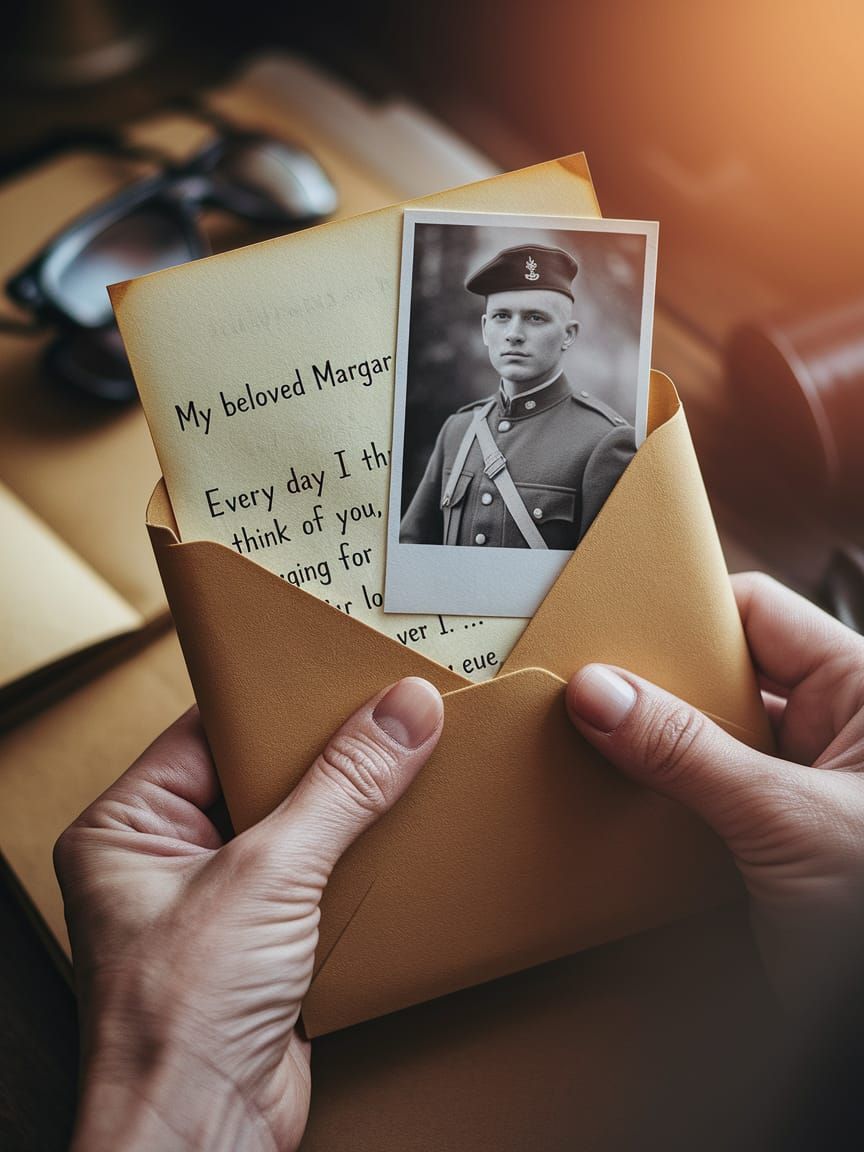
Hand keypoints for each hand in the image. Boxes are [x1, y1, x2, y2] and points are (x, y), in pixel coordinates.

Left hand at [55, 677, 442, 1151]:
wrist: (203, 1139)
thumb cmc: (179, 1017)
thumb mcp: (268, 874)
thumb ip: (341, 788)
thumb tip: (403, 713)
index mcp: (129, 826)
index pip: (209, 731)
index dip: (276, 700)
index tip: (340, 670)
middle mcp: (166, 859)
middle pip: (258, 776)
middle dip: (324, 753)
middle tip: (386, 709)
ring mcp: (216, 904)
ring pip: (295, 828)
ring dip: (349, 808)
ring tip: (405, 760)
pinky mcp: (261, 944)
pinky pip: (317, 878)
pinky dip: (358, 860)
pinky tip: (401, 833)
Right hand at [566, 572, 863, 1014]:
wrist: (862, 1023)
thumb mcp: (789, 818)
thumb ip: (687, 752)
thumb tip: (600, 694)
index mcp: (858, 689)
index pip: (757, 613)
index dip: (687, 610)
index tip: (612, 619)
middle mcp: (829, 728)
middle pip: (722, 673)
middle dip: (656, 682)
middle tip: (586, 684)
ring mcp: (797, 784)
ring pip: (705, 737)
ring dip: (651, 745)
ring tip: (588, 738)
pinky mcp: (769, 838)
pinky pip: (700, 793)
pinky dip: (660, 796)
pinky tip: (617, 799)